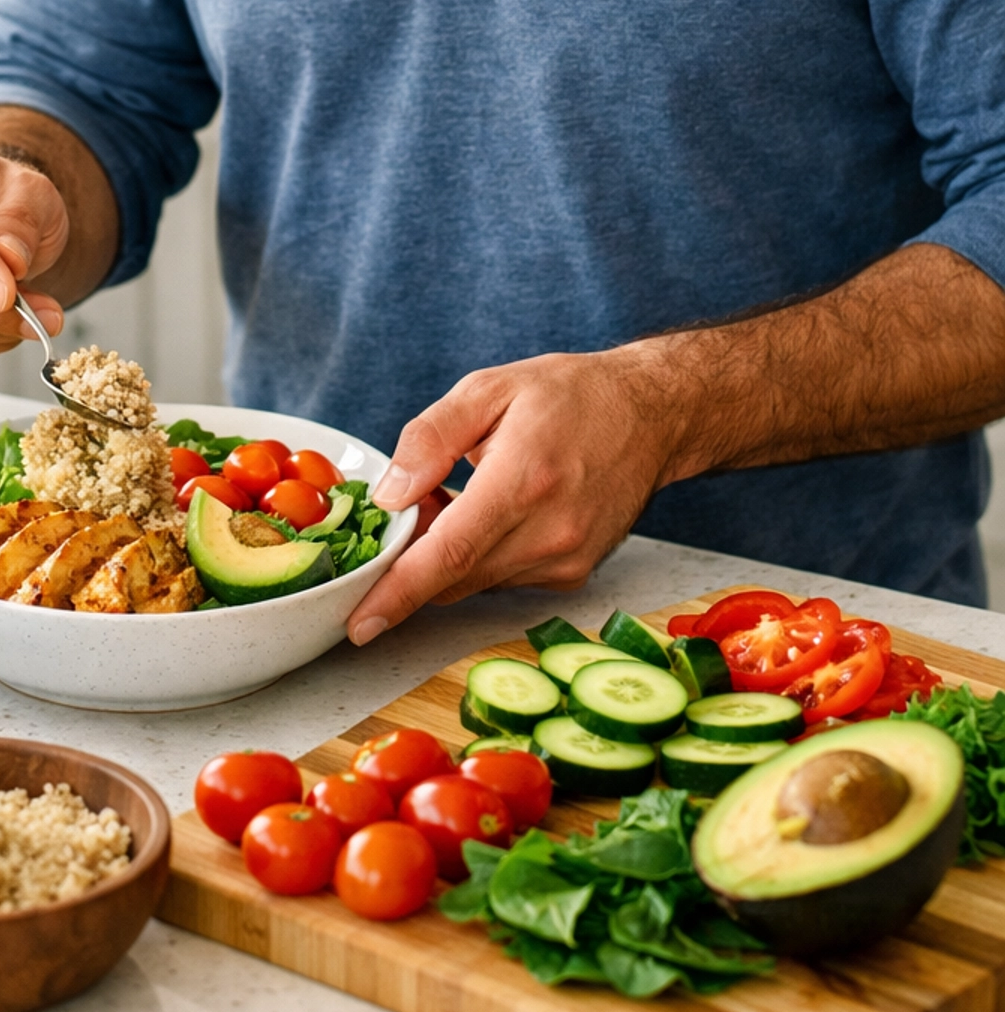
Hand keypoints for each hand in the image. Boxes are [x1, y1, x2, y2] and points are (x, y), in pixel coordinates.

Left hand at [346, 345, 675, 644]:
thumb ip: (431, 439)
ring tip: (455, 496)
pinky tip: (489, 513)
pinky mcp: (574, 574)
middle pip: (456, 575)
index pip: (451, 553)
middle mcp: (550, 533)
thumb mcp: (488, 389)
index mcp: (523, 480)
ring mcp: (566, 560)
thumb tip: (390, 496)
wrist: (650, 416)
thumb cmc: (568, 395)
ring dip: (448, 556)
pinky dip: (480, 557)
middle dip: (412, 561)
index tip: (360, 622)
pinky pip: (503, 578)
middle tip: (402, 513)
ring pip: (476, 581)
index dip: (400, 591)